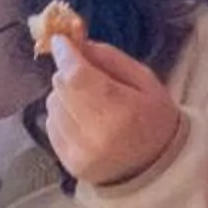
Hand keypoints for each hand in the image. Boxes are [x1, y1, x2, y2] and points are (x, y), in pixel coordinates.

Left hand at [44, 32, 184, 186]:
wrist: (157, 167)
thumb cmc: (154, 118)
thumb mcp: (145, 81)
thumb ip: (109, 58)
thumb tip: (76, 41)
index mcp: (121, 113)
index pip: (78, 77)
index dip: (65, 55)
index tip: (61, 40)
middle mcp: (96, 136)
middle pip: (61, 88)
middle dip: (68, 73)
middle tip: (85, 74)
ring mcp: (79, 153)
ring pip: (52, 105)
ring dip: (64, 96)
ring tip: (88, 103)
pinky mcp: (68, 164)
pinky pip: (50, 125)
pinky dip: (62, 116)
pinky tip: (82, 121)